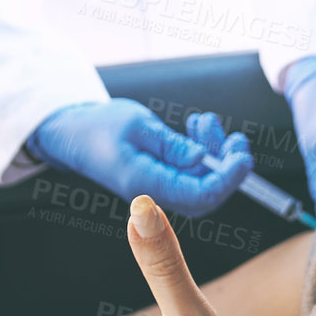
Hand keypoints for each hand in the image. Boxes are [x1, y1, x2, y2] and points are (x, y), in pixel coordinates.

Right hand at [27, 97, 252, 215]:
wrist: (73, 134)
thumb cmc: (99, 127)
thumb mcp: (138, 125)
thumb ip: (172, 145)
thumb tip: (204, 158)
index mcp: (146, 183)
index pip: (198, 194)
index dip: (227, 179)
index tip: (242, 157)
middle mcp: (154, 192)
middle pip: (205, 193)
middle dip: (228, 168)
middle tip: (238, 140)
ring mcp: (159, 187)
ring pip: (199, 178)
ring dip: (214, 152)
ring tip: (206, 121)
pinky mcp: (161, 177)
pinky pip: (190, 170)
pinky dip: (200, 150)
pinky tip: (196, 127)